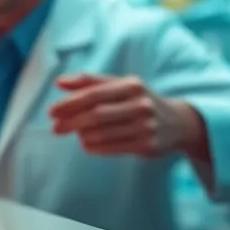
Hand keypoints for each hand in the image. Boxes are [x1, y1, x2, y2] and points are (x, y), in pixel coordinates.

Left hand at [48, 74, 206, 158]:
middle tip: (55, 128)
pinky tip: (86, 144)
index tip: (52, 112)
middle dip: (71, 121)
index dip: (70, 103)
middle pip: (96, 114)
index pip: (93, 93)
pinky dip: (95, 147)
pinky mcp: (148, 144)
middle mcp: (140, 103)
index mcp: (131, 84)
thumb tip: (60, 82)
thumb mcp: (120, 85)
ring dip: (83, 134)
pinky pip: (113, 147)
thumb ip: (90, 82)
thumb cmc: (139, 101)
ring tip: (75, 134)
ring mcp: (146, 125)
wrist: (178, 122)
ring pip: (103, 132)